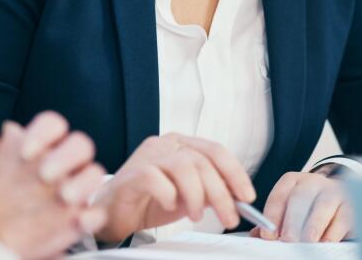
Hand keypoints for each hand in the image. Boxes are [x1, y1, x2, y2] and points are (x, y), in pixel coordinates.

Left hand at [0, 112, 106, 259]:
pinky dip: (91, 216)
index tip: (24, 152)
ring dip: (83, 183)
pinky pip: (96, 214)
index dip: (43, 133)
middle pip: (80, 144)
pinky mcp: (79, 218)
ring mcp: (74, 189)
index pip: (53, 124)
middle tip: (44, 174)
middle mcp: (62, 162)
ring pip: (94, 173)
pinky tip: (79, 221)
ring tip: (64, 197)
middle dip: (66, 155)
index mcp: (41, 144)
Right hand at [90, 133, 255, 243]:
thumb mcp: (190, 196)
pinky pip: (157, 180)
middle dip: (221, 193)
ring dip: (196, 196)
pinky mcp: (133, 173)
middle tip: (229, 217)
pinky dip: (170, 196)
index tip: (246, 196)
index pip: (216, 150)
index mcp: (180, 144)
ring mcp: (147, 156)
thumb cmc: (150, 201)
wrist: (115, 212)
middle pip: (202, 161)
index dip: (235, 173)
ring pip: (184, 167)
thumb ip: (211, 191)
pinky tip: (171, 207)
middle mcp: (164, 144)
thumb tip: (238, 197)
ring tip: (196, 216)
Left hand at [251, 171, 352, 242]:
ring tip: (307, 241)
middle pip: (301, 198)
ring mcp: (334, 191)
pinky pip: (342, 217)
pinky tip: (325, 242)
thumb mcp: (290, 210)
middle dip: (292, 221)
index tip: (268, 234)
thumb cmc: (309, 208)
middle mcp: (313, 182)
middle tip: (287, 240)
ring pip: (323, 206)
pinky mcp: (351, 205)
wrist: (341, 199)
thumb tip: (257, 235)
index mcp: (293, 181)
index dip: (272, 215)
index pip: (280, 195)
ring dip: (314, 226)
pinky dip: (333, 232)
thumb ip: (275, 222)